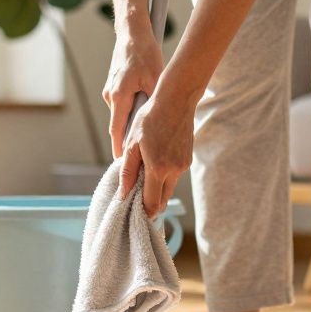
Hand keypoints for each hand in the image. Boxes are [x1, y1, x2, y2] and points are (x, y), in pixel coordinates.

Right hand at [102, 26, 162, 158]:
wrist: (132, 34)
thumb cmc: (145, 54)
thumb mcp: (155, 79)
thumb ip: (154, 102)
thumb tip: (158, 125)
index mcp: (119, 96)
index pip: (117, 130)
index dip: (119, 149)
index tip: (122, 164)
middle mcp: (111, 96)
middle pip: (119, 125)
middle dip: (128, 140)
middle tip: (139, 157)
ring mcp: (110, 91)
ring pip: (122, 114)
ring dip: (133, 123)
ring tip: (148, 134)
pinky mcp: (114, 86)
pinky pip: (122, 105)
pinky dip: (132, 111)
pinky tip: (146, 112)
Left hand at [120, 88, 194, 216]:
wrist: (176, 100)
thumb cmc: (150, 118)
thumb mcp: (132, 143)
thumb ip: (127, 171)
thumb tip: (123, 194)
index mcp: (158, 168)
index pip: (152, 203)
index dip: (143, 211)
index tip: (133, 210)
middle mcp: (174, 170)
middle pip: (162, 200)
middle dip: (150, 203)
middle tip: (136, 197)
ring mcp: (183, 165)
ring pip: (168, 188)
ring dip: (157, 188)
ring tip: (143, 174)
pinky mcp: (188, 159)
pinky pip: (175, 175)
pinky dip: (165, 176)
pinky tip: (156, 162)